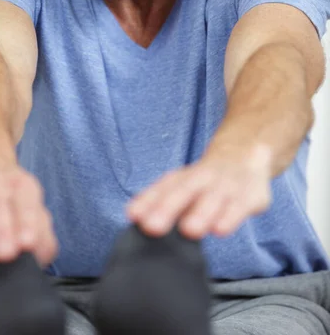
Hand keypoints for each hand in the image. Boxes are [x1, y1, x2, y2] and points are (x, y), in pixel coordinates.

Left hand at [126, 143, 272, 238]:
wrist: (246, 153)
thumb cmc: (206, 180)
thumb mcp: (183, 186)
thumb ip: (158, 202)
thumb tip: (133, 217)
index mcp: (183, 178)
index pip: (163, 188)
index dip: (148, 201)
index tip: (133, 215)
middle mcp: (203, 179)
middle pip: (184, 190)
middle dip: (168, 208)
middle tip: (152, 226)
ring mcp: (227, 186)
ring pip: (213, 198)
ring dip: (201, 213)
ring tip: (189, 230)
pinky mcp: (250, 196)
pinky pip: (240, 206)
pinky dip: (231, 217)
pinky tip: (221, 229)